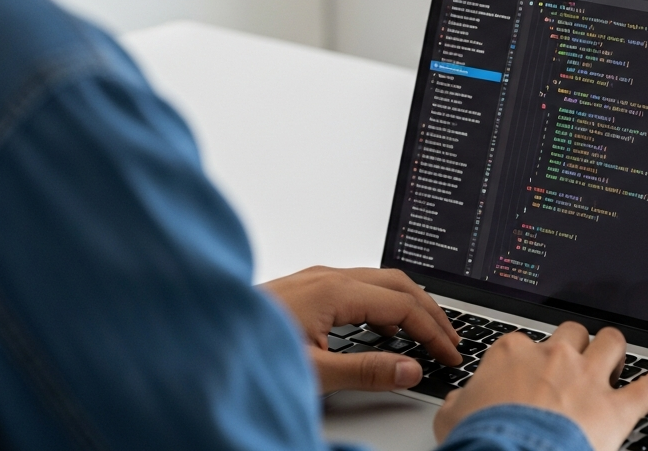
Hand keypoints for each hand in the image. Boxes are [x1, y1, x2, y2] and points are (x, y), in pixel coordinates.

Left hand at [259, 266, 461, 392]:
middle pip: (398, 284)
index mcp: (333, 290)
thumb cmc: (240, 351)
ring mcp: (315, 280)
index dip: (432, 332)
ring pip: (379, 282)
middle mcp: (326, 277)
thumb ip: (367, 370)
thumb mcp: (313, 371)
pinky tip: (384, 329)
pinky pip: (360, 287)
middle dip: (430, 312)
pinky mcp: (305, 289)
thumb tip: (410, 368)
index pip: (402, 306)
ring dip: (408, 306)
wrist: (197, 339)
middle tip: (450, 341)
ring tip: (426, 334)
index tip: (449, 355)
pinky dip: (385, 305)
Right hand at [433, 322, 647, 450]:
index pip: (521, 342)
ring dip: (615, 349)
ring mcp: (587, 379)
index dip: (525, 357)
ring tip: (617, 357)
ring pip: (611, 343)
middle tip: (574, 359)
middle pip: (572, 332)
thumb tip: (458, 406)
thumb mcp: (452, 419)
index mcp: (512, 354)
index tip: (525, 371)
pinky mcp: (615, 408)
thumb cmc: (481, 440)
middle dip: (575, 343)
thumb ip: (460, 404)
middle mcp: (554, 358)